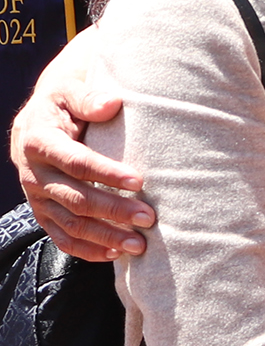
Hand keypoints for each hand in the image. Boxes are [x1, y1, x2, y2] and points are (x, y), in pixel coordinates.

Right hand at [12, 31, 147, 258]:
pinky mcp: (43, 212)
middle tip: (150, 218)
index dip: (107, 173)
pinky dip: (87, 249)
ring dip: (105, 237)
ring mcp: (37, 197)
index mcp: (39, 142)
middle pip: (77, 198)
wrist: (38, 119)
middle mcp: (34, 174)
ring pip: (71, 224)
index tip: (140, 181)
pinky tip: (115, 255)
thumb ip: (88, 97)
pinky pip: (61, 237)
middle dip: (114, 211)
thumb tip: (111, 104)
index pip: (77, 162)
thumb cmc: (63, 102)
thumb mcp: (69, 90)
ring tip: (139, 245)